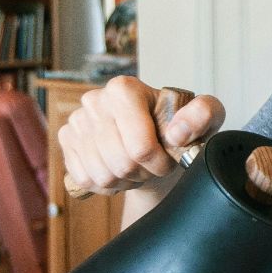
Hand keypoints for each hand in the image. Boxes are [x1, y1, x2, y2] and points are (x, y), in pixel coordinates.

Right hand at [57, 76, 225, 195]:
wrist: (152, 142)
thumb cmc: (177, 129)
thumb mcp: (205, 118)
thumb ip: (204, 114)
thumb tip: (177, 133)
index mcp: (125, 89)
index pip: (140, 147)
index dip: (159, 162)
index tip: (169, 159)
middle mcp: (95, 100)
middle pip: (121, 163)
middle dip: (144, 172)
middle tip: (153, 165)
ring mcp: (77, 121)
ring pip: (102, 174)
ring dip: (126, 179)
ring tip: (137, 167)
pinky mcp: (67, 141)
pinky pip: (86, 179)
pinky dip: (107, 184)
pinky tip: (120, 171)